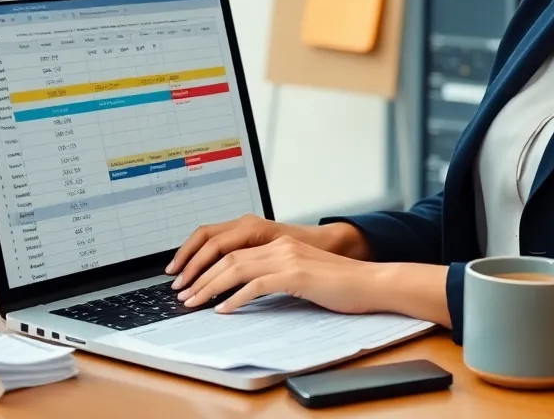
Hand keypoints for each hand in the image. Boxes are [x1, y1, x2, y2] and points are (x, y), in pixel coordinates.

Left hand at [177, 235, 382, 313]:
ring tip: (194, 303)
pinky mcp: (295, 274)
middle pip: (227, 257)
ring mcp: (287, 258)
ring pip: (236, 268)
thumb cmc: (340, 285)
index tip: (189, 281)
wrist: (371, 283)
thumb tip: (246, 291)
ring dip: (209, 287)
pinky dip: (235, 298)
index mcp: (279, 243)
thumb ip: (276, 276)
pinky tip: (224, 310)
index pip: (232, 250)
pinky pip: (256, 285)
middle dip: (200, 276)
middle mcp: (280, 246)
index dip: (206, 265)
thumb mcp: (302, 275)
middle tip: (183, 294)